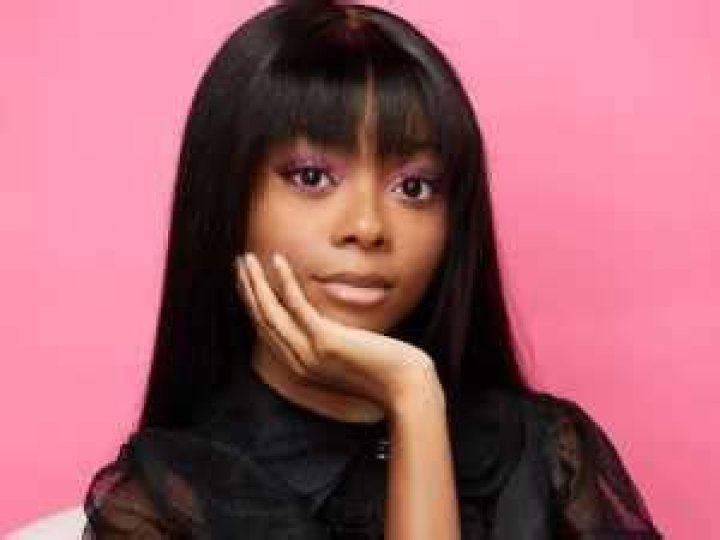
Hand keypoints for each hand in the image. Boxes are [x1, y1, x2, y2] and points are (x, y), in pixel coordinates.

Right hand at [234, 252, 438, 411]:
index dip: (253, 304)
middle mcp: (298, 362)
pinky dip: (284, 281)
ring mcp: (309, 353)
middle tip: (239, 264)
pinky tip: (278, 261)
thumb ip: (330, 341)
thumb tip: (325, 321)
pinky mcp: (325, 340)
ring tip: (246, 259)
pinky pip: (296, 305)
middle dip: (247, 290)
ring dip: (256, 282)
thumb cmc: (384, 369)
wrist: (405, 387)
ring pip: (270, 312)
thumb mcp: (348, 354)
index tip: (246, 281)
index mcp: (301, 366)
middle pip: (261, 320)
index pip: (267, 331)